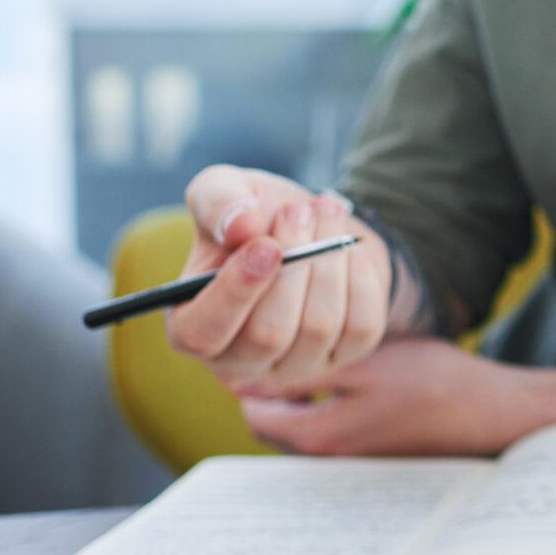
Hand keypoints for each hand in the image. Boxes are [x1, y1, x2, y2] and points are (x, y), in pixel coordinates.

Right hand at [165, 165, 392, 395]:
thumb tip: (241, 227)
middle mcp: (240, 360)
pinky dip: (359, 276)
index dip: (235, 293)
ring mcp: (294, 364)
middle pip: (268, 335)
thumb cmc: (255, 216)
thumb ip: (218, 201)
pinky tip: (346, 246)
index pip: (202, 335)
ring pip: (318, 328)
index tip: (266, 246)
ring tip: (324, 212)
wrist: (313, 226)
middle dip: (292, 267)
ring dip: (328, 261)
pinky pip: (361, 325)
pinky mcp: (344, 355)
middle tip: (299, 211)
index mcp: (193, 326)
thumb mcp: (225, 190)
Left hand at [237, 337, 536, 456]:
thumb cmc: (434, 382)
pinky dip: (326, 405)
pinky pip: (329, 431)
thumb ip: (303, 373)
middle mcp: (327, 462)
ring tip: (321, 355)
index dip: (251, 374)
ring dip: (301, 396)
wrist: (492, 413)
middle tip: (288, 340)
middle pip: (274, 422)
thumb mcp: (365, 364)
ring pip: (301, 426)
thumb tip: (246, 379)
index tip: (266, 338)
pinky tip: (351, 377)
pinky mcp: (370, 457)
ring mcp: (350, 464)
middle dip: (273, 385)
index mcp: (318, 438)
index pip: (254, 412)